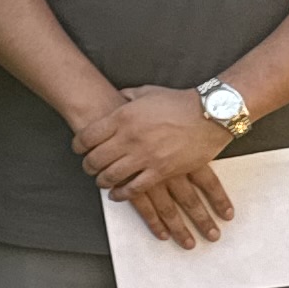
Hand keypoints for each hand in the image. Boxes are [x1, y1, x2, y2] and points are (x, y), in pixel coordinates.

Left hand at [69, 84, 235, 245]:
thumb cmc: (179, 102)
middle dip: (88, 166)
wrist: (210, 115)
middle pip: (95, 159)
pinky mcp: (161, 171)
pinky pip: (134, 188)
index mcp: (122, 117)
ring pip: (111, 176)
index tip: (78, 149)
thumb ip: (128, 96)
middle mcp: (129, 138)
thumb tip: (117, 96)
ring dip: (102, 181)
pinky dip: (122, 194)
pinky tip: (117, 195)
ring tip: (101, 181)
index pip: (88, 136)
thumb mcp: (148, 92)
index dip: (78, 145)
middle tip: (88, 167)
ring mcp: (144, 156)